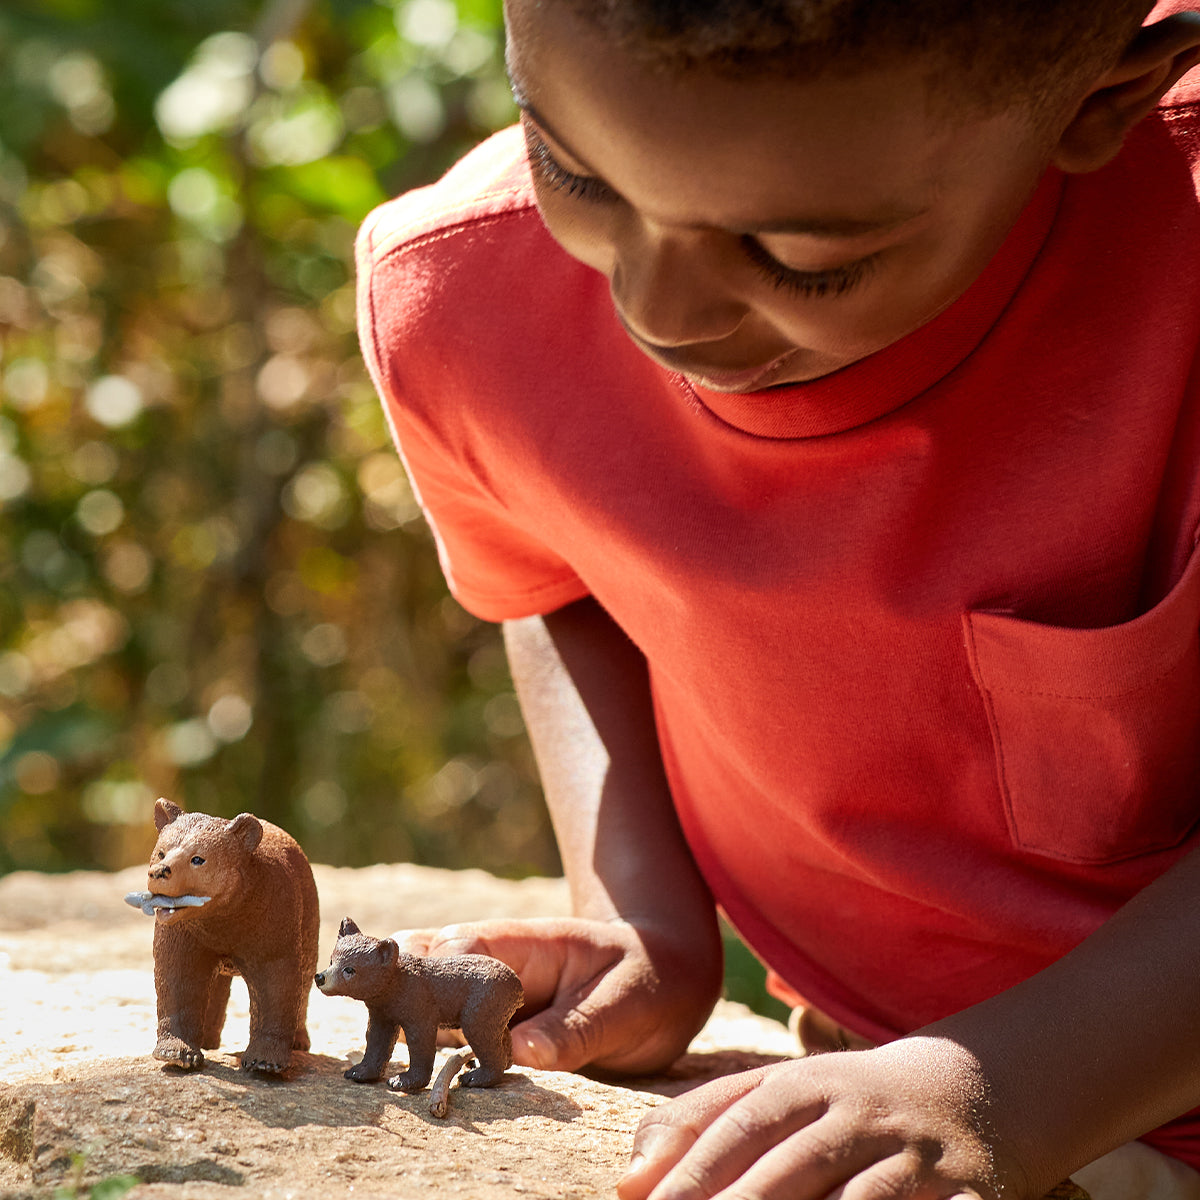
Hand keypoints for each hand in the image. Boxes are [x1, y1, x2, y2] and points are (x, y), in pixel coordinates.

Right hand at [391, 915, 720, 1074]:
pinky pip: (442, 1030)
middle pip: (425, 962)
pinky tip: (383, 1070)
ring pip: (422, 995)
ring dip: (392, 1017)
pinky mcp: (487, 1023)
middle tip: (355, 1019)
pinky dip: (413, 1045)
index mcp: (526, 943)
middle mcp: (495, 961)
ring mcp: (485, 991)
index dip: (434, 974)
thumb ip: (577, 1027)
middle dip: (388, 985)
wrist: (666, 978)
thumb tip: (521, 1054)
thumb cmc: (651, 980)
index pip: (463, 946)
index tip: (416, 1011)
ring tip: (362, 1056)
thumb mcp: (627, 1003)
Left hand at [618, 1037, 1028, 1199]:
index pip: (742, 1124)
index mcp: (807, 1082)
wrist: (974, 1087)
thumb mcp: (776, 1090)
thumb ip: (700, 1122)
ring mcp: (916, 1154)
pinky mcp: (971, 1194)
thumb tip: (628, 1179)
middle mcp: (860, 1112)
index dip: (696, 1168)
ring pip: (859, 1199)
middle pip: (794, 1163)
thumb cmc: (847, 1101)